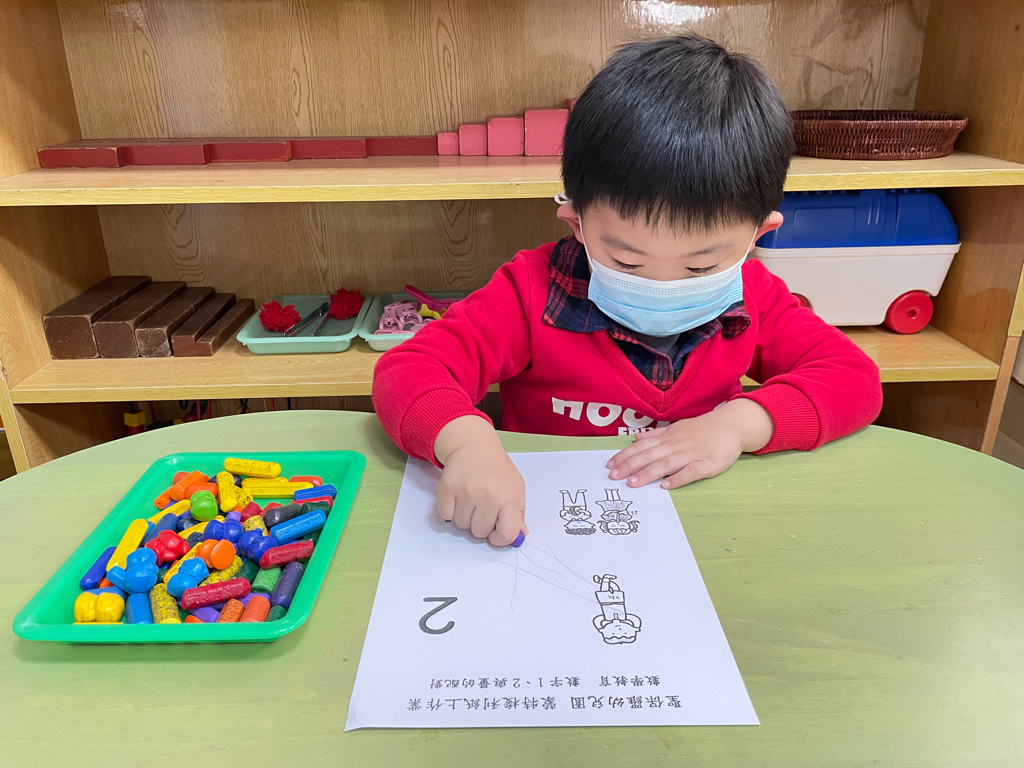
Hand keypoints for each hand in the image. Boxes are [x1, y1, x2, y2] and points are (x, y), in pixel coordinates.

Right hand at [433, 415, 528, 545]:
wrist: (474, 446)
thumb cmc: (497, 470)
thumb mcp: (516, 488)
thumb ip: (518, 513)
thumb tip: (520, 535)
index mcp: (509, 497)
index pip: (506, 534)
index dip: (499, 538)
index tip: (496, 531)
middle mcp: (488, 495)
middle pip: (479, 533)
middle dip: (480, 524)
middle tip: (482, 506)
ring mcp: (466, 492)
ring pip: (461, 525)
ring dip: (465, 516)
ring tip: (471, 498)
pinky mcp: (447, 488)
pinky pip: (446, 515)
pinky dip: (450, 510)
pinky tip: (458, 495)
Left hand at [606, 400, 773, 488]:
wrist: (731, 425)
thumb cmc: (703, 429)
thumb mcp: (677, 428)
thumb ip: (656, 435)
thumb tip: (635, 438)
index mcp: (668, 438)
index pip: (641, 447)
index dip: (625, 456)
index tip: (609, 465)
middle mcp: (676, 445)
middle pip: (649, 456)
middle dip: (629, 466)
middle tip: (613, 476)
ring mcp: (691, 455)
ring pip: (665, 464)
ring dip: (648, 473)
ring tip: (633, 483)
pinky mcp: (706, 464)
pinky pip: (690, 472)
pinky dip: (678, 478)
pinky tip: (666, 486)